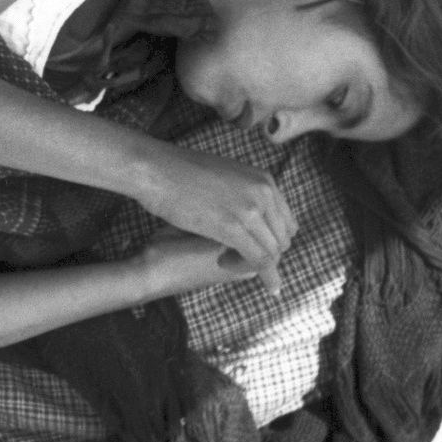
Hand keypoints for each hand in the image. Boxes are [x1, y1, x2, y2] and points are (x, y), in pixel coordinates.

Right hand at [133, 148, 296, 293]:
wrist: (154, 169)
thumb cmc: (179, 173)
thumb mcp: (223, 177)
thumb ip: (242, 193)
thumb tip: (248, 213)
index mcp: (264, 180)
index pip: (286, 222)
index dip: (273, 241)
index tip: (255, 249)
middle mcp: (263, 193)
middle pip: (282, 239)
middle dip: (265, 255)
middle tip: (237, 258)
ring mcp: (250, 209)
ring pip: (271, 252)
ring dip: (254, 264)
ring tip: (226, 261)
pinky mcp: (232, 227)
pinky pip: (258, 259)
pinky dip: (255, 272)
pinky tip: (237, 271)